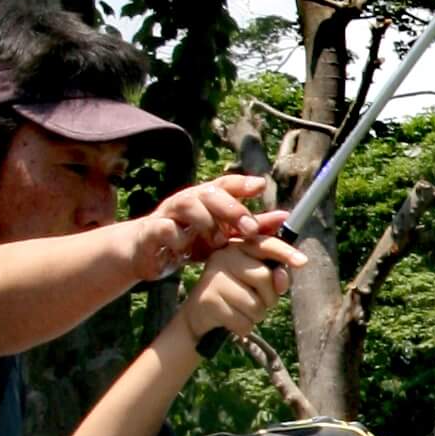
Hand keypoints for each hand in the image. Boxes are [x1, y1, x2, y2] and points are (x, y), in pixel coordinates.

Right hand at [125, 174, 280, 279]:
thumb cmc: (191, 239)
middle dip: (231, 208)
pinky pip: (163, 227)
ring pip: (187, 204)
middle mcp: (190, 200)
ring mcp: (170, 213)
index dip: (242, 184)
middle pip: (210, 193)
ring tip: (218, 241)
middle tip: (249, 228)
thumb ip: (252, 226)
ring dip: (205, 220)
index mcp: (208, 199)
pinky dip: (174, 234)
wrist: (150, 252)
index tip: (261, 186)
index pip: (226, 185)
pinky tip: (183, 245)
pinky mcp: (153, 230)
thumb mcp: (223, 234)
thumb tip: (284, 218)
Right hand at [179, 237, 302, 344]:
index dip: (285, 252)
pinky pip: (244, 322)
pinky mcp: (208, 300)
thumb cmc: (237, 294)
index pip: (265, 244)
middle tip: (257, 300)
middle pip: (264, 277)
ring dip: (256, 315)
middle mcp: (223, 256)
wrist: (201, 315)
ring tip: (242, 309)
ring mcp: (214, 278)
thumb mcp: (259, 281)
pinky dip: (244, 327)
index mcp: (238, 246)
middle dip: (269, 297)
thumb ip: (276, 275)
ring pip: (256, 304)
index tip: (303, 261)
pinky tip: (232, 319)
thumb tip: (282, 276)